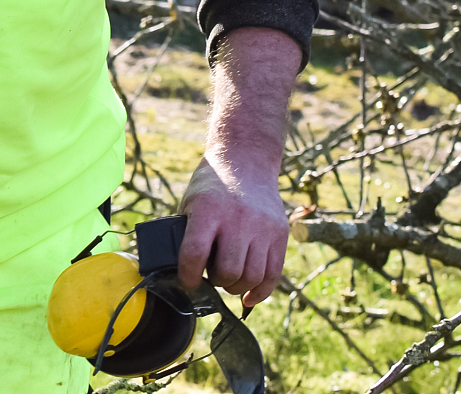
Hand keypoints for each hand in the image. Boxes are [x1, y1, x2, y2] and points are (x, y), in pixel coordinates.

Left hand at [177, 154, 289, 308]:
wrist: (246, 163)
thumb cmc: (212, 187)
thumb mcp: (190, 203)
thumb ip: (186, 234)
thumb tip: (180, 272)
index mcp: (208, 209)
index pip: (195, 252)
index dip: (188, 276)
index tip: (188, 282)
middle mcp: (238, 219)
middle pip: (228, 271)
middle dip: (216, 282)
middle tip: (211, 276)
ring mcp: (262, 227)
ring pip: (252, 277)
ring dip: (236, 287)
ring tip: (228, 280)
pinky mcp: (280, 234)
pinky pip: (273, 275)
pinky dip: (260, 292)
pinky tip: (248, 296)